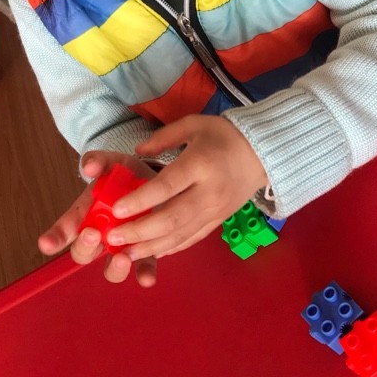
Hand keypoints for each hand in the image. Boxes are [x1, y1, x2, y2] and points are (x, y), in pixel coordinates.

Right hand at [37, 153, 159, 286]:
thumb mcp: (112, 164)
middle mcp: (100, 237)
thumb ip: (98, 161)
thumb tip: (90, 166)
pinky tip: (148, 278)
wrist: (154, 183)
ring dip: (113, 268)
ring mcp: (121, 248)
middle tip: (92, 234)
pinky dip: (145, 274)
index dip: (53, 238)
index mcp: (85, 216)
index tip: (46, 243)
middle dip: (85, 247)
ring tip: (121, 259)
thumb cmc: (125, 177)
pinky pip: (144, 268)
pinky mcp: (146, 253)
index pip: (64, 229)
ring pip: (111, 269)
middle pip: (83, 253)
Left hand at [104, 115, 268, 264]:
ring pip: (181, 235)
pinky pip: (193, 238)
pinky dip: (171, 247)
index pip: (167, 187)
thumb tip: (137, 151)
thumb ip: (163, 137)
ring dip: (151, 246)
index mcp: (200, 164)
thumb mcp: (193, 124)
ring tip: (125, 252)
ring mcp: (215, 211)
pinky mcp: (218, 221)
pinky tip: (152, 252)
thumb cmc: (224, 135)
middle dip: (139, 231)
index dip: (140, 201)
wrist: (263, 153)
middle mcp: (208, 192)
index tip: (116, 210)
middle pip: (172, 218)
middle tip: (113, 238)